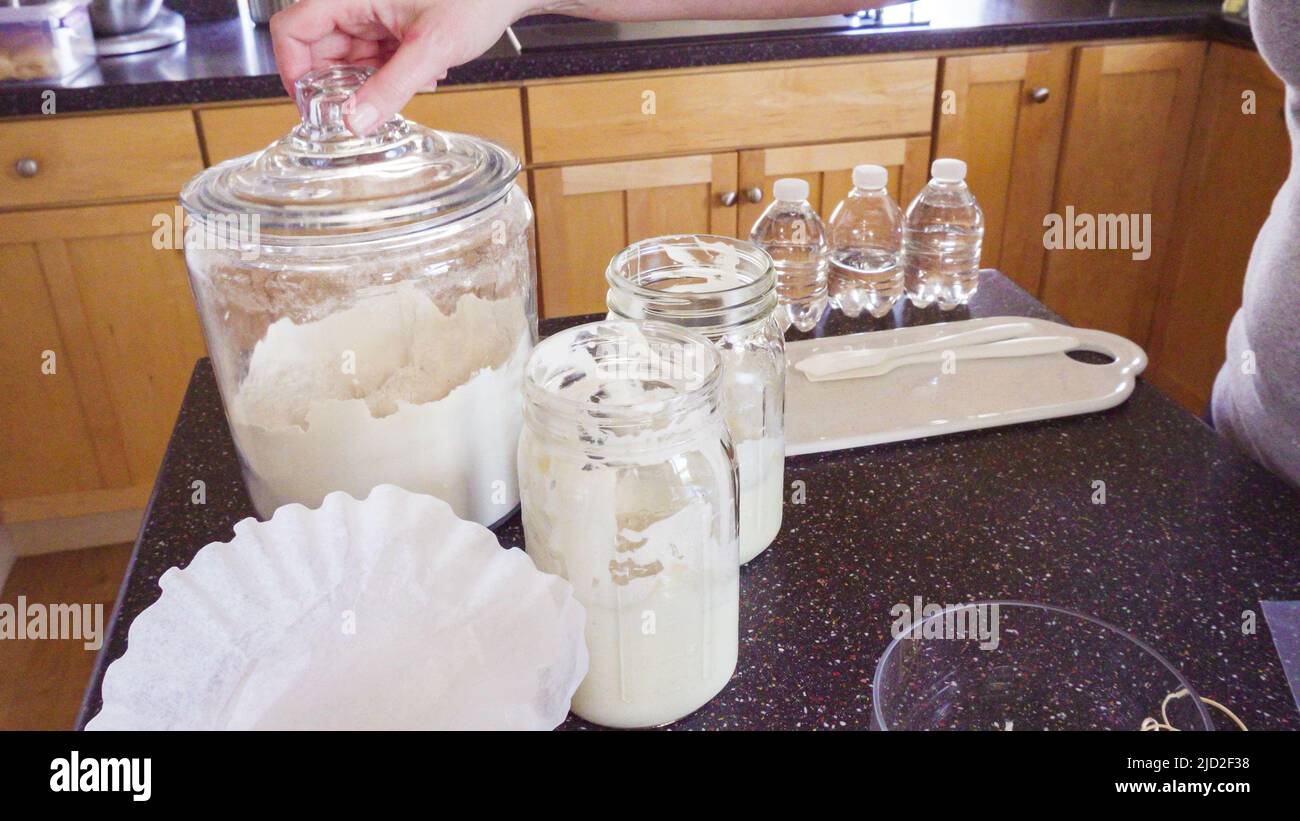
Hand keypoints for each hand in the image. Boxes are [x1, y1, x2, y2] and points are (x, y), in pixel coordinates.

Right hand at [271, 0, 536, 134]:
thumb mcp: (431, 47)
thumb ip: (391, 87)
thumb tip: (354, 121)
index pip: (292, 30)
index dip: (293, 70)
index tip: (311, 105)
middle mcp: (356, 2)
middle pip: (317, 49)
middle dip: (341, 83)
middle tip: (368, 108)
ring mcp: (374, 15)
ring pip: (348, 59)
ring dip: (373, 82)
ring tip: (414, 81)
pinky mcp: (392, 27)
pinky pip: (375, 59)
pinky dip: (392, 75)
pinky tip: (425, 74)